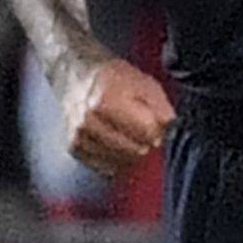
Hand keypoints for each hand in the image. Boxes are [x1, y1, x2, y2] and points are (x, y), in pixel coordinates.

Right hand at [56, 49, 172, 175]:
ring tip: (132, 138)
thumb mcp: (143, 81)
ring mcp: (79, 136)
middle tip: (144, 131)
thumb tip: (168, 126)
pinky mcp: (74, 147)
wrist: (76, 76)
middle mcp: (89, 120)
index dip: (158, 129)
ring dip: (133, 154)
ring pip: (121, 161)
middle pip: (135, 149)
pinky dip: (117, 161)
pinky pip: (104, 167)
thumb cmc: (114, 79)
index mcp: (107, 100)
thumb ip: (160, 105)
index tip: (156, 123)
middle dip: (147, 143)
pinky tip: (119, 147)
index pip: (148, 131)